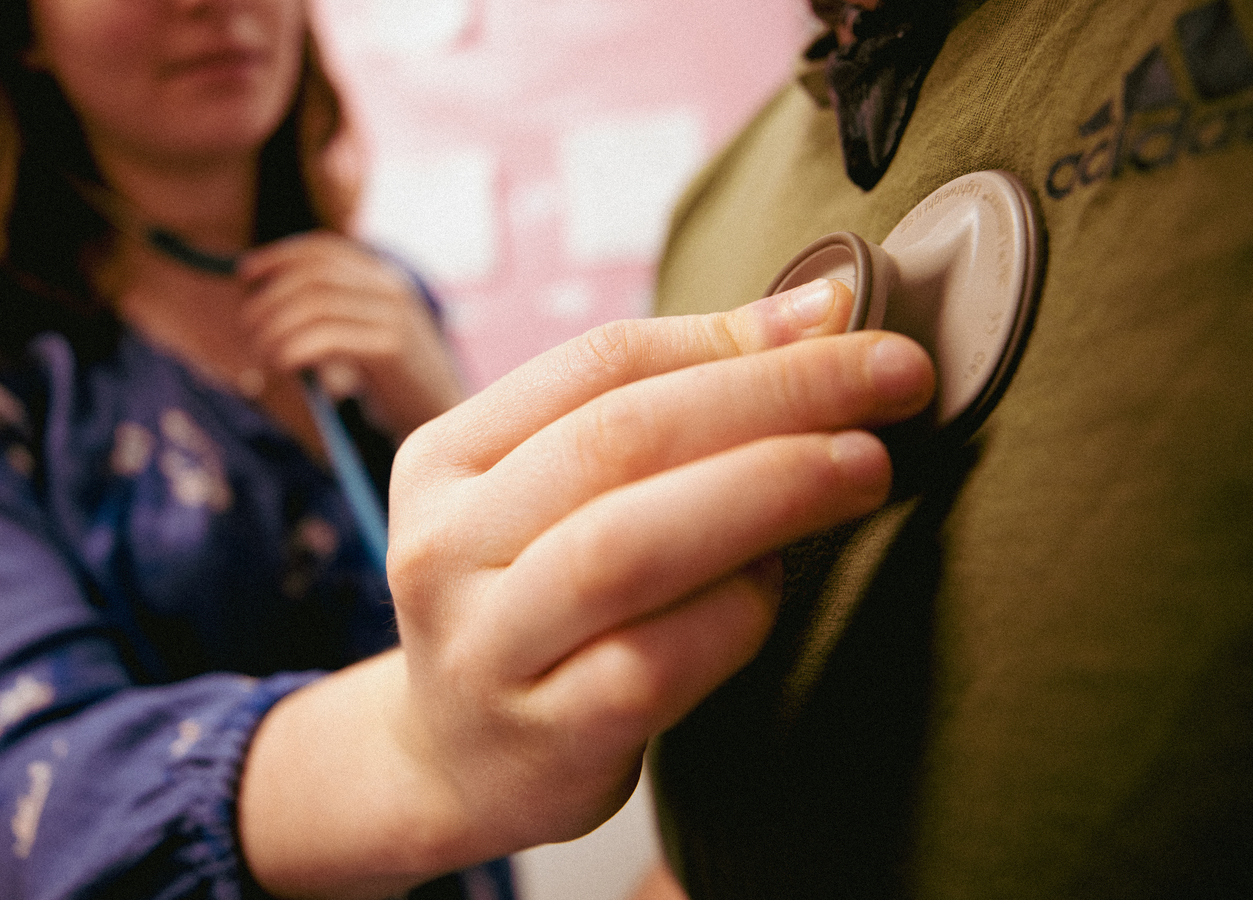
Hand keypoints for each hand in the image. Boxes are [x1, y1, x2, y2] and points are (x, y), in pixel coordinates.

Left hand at [236, 231, 466, 436]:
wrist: (444, 419)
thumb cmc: (395, 386)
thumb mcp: (365, 340)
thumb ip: (331, 317)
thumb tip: (263, 305)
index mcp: (384, 279)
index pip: (324, 250)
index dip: (279, 256)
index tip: (244, 274)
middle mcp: (391, 289)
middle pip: (312, 277)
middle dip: (269, 299)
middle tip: (248, 329)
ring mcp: (395, 316)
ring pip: (315, 305)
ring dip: (275, 328)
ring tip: (262, 354)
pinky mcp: (391, 348)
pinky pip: (327, 338)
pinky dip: (293, 349)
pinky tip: (283, 366)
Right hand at [239, 280, 934, 898]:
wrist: (454, 767)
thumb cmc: (532, 607)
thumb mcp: (554, 498)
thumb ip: (660, 409)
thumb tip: (818, 315)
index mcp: (443, 460)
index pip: (596, 365)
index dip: (734, 336)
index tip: (847, 319)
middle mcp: (441, 547)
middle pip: (617, 443)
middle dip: (773, 397)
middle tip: (893, 380)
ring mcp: (482, 649)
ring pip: (626, 548)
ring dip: (767, 492)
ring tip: (864, 468)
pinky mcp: (541, 739)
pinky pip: (654, 662)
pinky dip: (735, 612)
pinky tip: (779, 587)